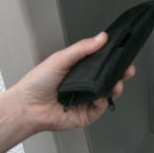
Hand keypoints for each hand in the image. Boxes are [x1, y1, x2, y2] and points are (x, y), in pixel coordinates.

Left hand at [0, 32, 134, 152]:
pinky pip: (102, 107)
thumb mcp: (60, 59)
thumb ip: (82, 48)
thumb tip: (100, 38)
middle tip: (127, 70)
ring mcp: (86, 99)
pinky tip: (100, 97)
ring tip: (115, 83)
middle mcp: (84, 84)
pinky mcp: (86, 114)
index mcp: (78, 69)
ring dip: (115, 87)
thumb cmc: (36, 83)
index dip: (113, 59)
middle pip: (108, 78)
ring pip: (108, 93)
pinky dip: (104, 101)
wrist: (27, 107)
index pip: (101, 62)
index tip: (122, 54)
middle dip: (120, 73)